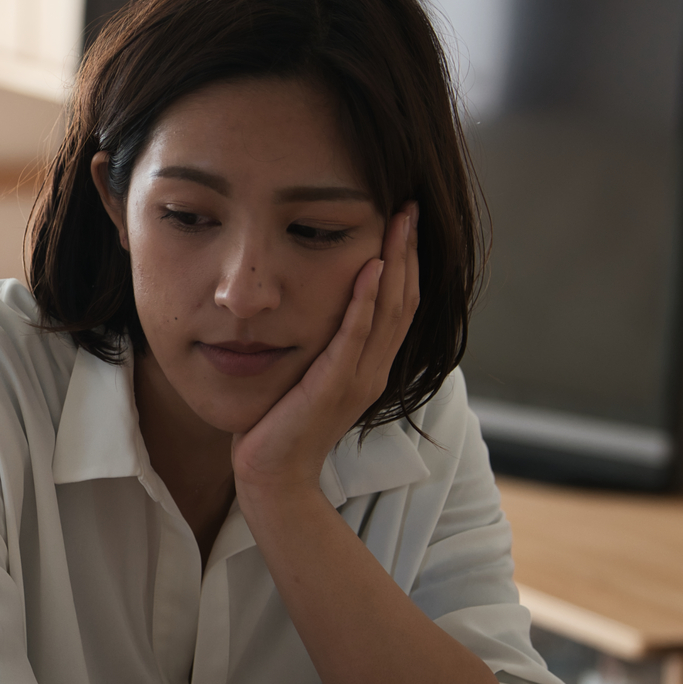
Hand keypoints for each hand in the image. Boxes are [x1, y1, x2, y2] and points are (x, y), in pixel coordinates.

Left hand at [231, 202, 419, 494]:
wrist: (273, 477)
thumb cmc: (281, 425)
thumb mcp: (309, 375)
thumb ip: (322, 344)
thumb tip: (316, 305)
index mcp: (370, 366)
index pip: (399, 304)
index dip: (407, 261)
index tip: (404, 221)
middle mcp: (372, 370)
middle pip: (403, 300)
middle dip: (408, 251)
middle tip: (409, 207)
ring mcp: (357, 379)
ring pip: (387, 312)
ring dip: (395, 263)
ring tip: (397, 222)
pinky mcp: (332, 387)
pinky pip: (353, 337)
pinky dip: (363, 302)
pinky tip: (368, 268)